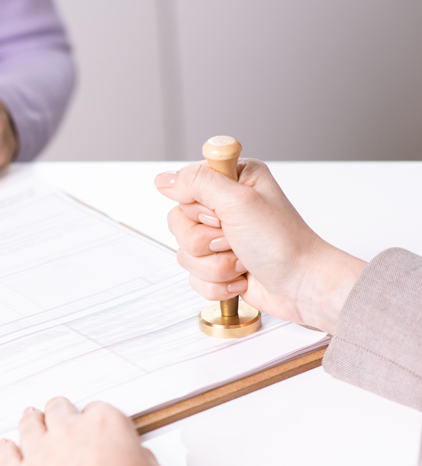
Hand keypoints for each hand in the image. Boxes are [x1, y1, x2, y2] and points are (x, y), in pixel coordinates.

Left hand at [0, 398, 168, 465]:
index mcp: (105, 424)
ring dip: (31, 421)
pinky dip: (6, 450)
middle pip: (59, 410)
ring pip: (29, 426)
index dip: (98, 421)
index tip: (97, 427)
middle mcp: (68, 431)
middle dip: (61, 413)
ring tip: (30, 418)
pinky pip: (6, 455)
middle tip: (60, 415)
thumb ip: (143, 463)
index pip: (100, 410)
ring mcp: (40, 452)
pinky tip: (6, 447)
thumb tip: (139, 462)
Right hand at [154, 160, 365, 333]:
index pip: (184, 188)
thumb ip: (198, 183)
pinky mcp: (219, 265)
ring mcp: (220, 238)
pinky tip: (240, 278)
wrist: (301, 286)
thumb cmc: (283, 243)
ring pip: (184, 253)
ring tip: (242, 261)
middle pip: (179, 223)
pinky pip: (193, 277)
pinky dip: (217, 283)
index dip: (198, 208)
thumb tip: (164, 179)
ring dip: (214, 265)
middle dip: (206, 241)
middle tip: (234, 239)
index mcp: (232, 181)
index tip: (221, 216)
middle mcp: (224, 207)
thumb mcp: (239, 201)